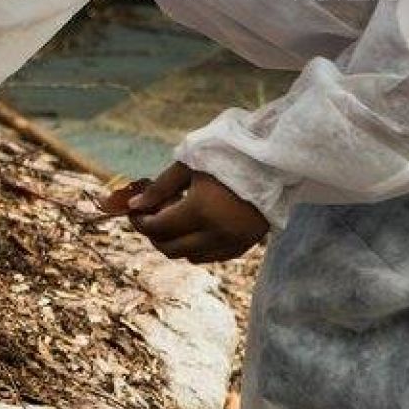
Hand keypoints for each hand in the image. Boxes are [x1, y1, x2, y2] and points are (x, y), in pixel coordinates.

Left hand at [125, 162, 269, 263]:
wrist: (275, 156)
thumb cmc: (229, 151)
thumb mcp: (189, 162)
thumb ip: (160, 187)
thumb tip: (135, 205)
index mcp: (201, 210)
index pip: (158, 228)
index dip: (140, 222)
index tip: (133, 211)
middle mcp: (217, 232)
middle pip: (171, 249)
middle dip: (154, 234)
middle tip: (150, 215)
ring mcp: (235, 241)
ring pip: (191, 257)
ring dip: (175, 242)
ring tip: (174, 218)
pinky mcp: (247, 243)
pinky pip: (213, 256)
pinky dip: (197, 247)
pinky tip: (194, 227)